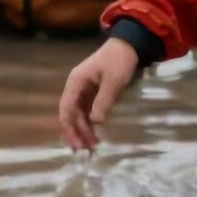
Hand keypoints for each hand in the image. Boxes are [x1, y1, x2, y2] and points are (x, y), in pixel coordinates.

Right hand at [59, 37, 142, 152]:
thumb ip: (103, 101)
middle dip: (76, 133)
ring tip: (90, 147)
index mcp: (76, 82)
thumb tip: (95, 123)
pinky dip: (89, 123)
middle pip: (71, 113)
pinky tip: (94, 134)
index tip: (77, 144)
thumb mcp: (113, 81)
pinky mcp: (94, 91)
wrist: (130, 44)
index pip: (67, 108)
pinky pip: (87, 110)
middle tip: (84, 151)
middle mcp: (76, 86)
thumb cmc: (119, 61)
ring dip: (82, 130)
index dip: (70, 127)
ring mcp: (84, 89)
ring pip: (79, 114)